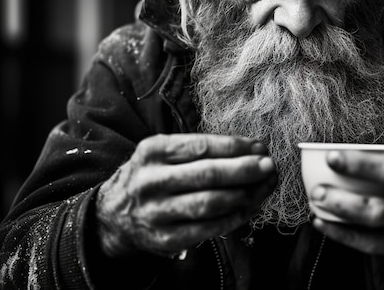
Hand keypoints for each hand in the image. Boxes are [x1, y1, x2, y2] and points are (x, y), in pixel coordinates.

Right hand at [95, 134, 276, 257]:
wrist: (114, 214)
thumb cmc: (153, 175)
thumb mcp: (164, 152)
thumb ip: (201, 150)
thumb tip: (252, 149)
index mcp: (153, 151)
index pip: (201, 146)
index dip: (235, 147)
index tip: (260, 146)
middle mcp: (151, 181)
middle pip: (207, 175)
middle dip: (244, 170)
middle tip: (269, 166)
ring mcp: (156, 212)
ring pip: (209, 204)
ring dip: (244, 195)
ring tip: (263, 186)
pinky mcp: (165, 238)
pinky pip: (207, 228)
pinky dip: (234, 218)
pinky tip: (250, 207)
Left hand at [310, 111, 383, 265]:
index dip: (361, 165)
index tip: (331, 156)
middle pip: (381, 206)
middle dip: (345, 199)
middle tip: (316, 188)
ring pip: (376, 227)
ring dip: (342, 216)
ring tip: (316, 202)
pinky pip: (374, 245)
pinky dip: (346, 236)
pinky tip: (323, 224)